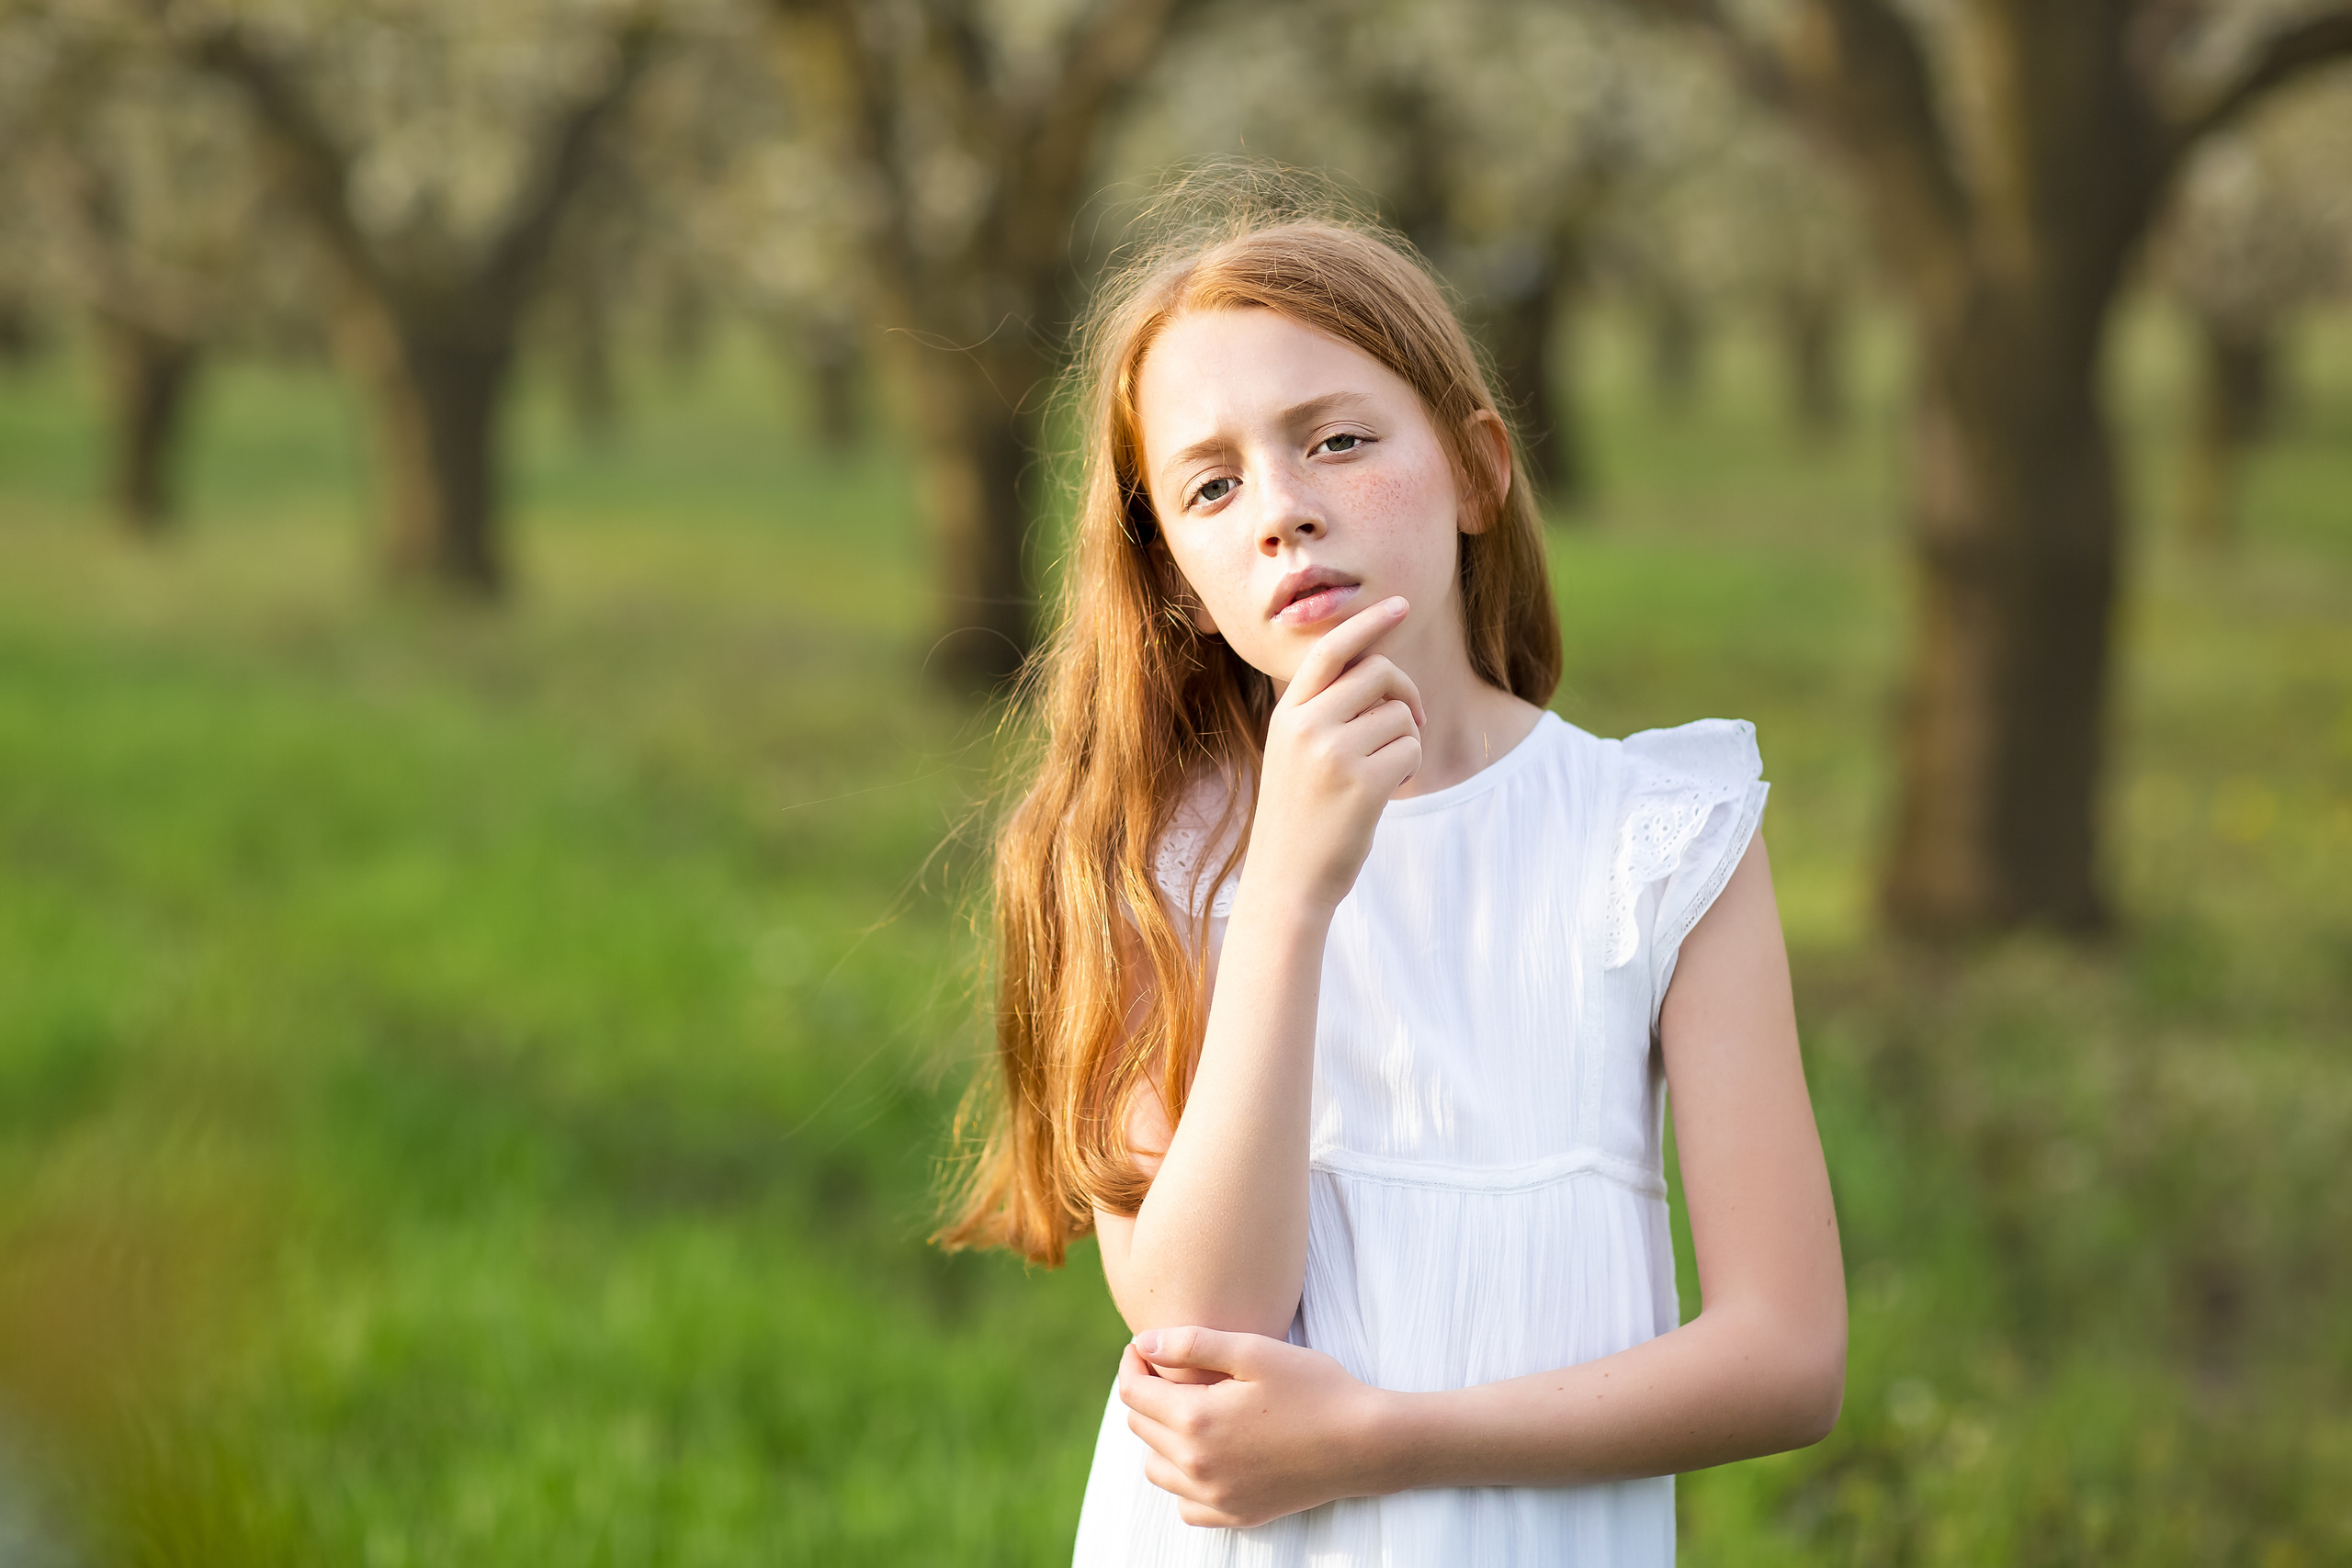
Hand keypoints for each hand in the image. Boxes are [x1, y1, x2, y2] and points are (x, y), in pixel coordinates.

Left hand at [1118, 1326, 1394, 1527]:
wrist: (1365, 1443)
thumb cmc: (1314, 1388)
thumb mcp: (1254, 1351)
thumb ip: (1191, 1345)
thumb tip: (1141, 1344)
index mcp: (1196, 1420)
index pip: (1133, 1393)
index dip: (1132, 1364)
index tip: (1145, 1349)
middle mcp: (1197, 1466)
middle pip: (1140, 1427)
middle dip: (1147, 1394)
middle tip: (1172, 1371)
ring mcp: (1216, 1497)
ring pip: (1155, 1468)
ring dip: (1160, 1437)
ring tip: (1190, 1410)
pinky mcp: (1236, 1515)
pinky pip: (1184, 1504)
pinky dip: (1184, 1480)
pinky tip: (1208, 1454)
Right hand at [1249, 597, 1422, 913]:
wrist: (1286, 882)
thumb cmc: (1297, 818)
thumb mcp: (1293, 754)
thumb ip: (1323, 711)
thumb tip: (1378, 669)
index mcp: (1287, 714)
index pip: (1332, 650)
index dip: (1368, 622)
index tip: (1401, 604)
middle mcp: (1306, 726)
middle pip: (1377, 673)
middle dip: (1404, 690)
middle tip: (1412, 718)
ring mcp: (1334, 753)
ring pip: (1400, 714)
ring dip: (1406, 740)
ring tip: (1383, 772)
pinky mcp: (1363, 783)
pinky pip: (1411, 749)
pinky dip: (1410, 768)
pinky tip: (1388, 792)